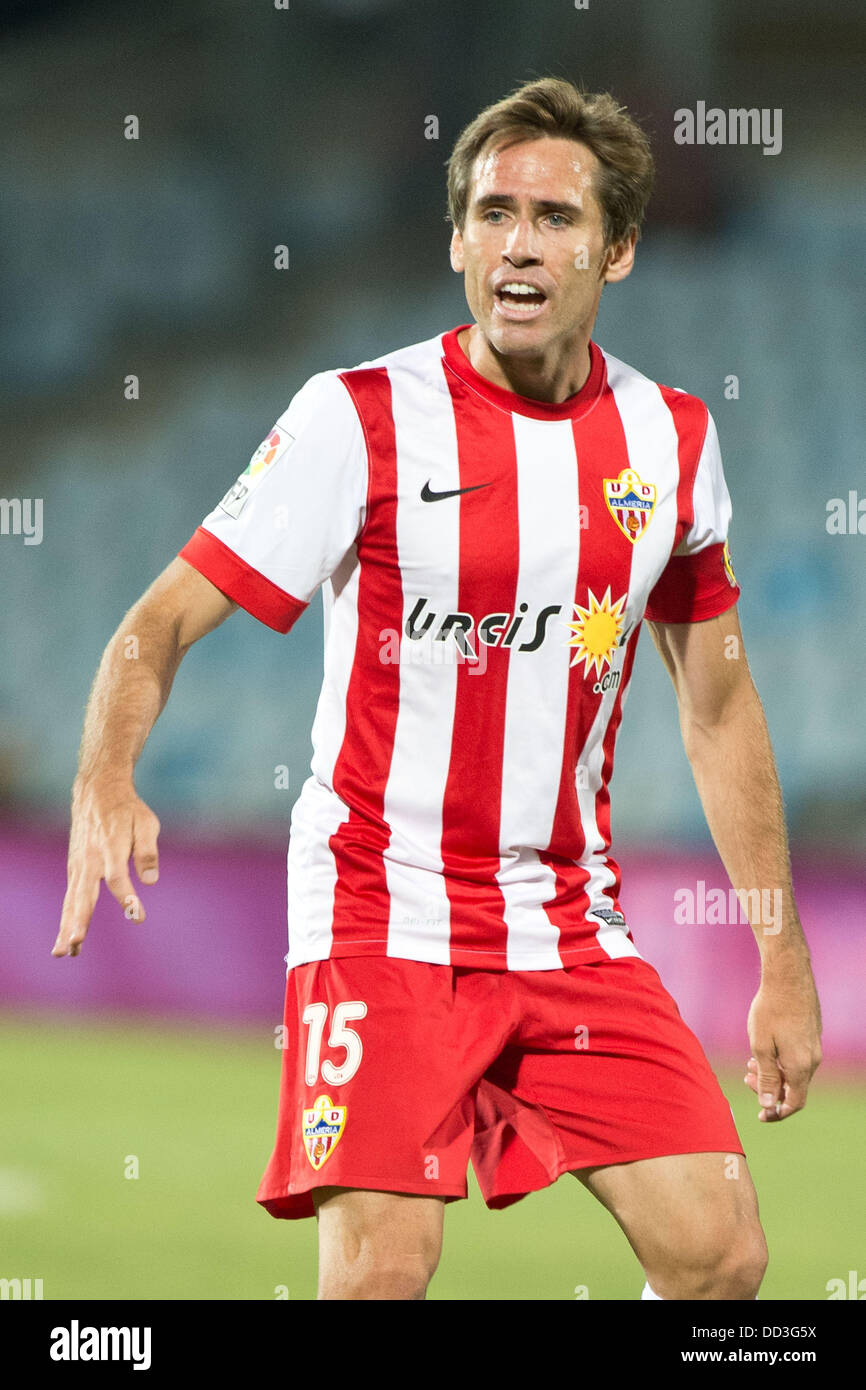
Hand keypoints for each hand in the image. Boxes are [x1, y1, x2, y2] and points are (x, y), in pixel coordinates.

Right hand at [53, 776, 160, 957]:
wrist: (97, 792)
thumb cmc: (127, 810)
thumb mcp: (146, 823)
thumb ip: (147, 851)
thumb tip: (151, 881)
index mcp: (110, 846)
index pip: (117, 877)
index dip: (127, 898)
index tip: (138, 916)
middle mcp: (90, 859)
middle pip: (83, 894)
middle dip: (79, 921)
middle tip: (74, 945)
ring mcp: (79, 865)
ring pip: (72, 901)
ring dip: (67, 927)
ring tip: (62, 953)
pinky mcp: (74, 869)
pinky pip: (70, 898)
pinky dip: (66, 918)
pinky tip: (65, 940)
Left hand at [745, 964, 821, 1120]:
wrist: (788, 977)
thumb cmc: (771, 1010)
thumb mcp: (761, 1046)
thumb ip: (767, 1078)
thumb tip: (768, 1105)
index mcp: (800, 1066)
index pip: (794, 1102)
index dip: (777, 1113)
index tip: (761, 1116)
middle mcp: (812, 1060)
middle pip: (793, 1088)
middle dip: (770, 1089)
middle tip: (746, 1078)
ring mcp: (814, 1046)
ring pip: (794, 1072)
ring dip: (773, 1073)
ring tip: (750, 1063)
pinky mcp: (811, 1035)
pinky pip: (797, 1058)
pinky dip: (780, 1060)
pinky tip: (764, 1049)